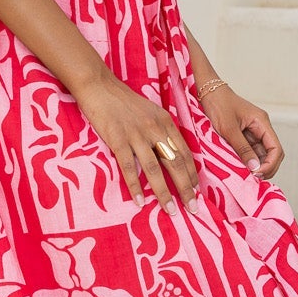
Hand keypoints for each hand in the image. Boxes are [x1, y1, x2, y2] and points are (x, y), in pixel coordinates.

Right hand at [75, 71, 199, 212]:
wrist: (99, 86)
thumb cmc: (123, 101)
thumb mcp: (150, 112)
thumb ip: (161, 130)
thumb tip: (170, 153)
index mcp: (165, 122)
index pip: (184, 152)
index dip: (191, 173)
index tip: (197, 191)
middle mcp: (155, 128)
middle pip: (175, 162)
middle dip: (185, 188)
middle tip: (193, 208)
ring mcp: (136, 134)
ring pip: (154, 169)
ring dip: (164, 192)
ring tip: (171, 210)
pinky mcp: (118, 139)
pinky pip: (129, 167)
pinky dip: (135, 186)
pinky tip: (139, 201)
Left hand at [200, 83, 283, 178]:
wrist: (206, 91)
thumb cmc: (218, 104)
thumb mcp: (228, 128)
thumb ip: (242, 148)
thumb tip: (255, 168)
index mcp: (262, 123)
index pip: (276, 149)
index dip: (270, 164)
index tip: (257, 174)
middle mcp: (260, 128)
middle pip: (271, 154)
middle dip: (265, 168)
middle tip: (252, 179)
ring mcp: (252, 132)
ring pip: (260, 155)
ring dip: (255, 166)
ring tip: (245, 176)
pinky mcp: (242, 136)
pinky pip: (249, 152)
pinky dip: (246, 161)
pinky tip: (239, 168)